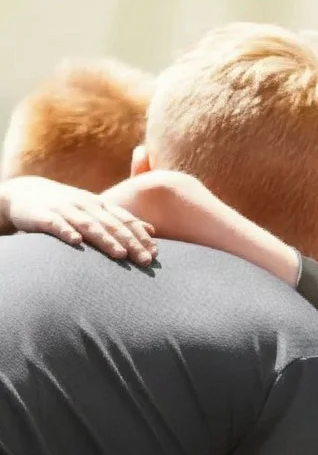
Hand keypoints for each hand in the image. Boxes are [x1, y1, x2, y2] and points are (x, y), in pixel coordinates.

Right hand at [0, 176, 155, 264]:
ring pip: (88, 225)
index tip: (156, 253)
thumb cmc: (68, 207)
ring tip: (120, 255)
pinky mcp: (43, 216)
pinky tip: (76, 242)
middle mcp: (86, 205)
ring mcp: (65, 209)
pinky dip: (66, 232)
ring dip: (105, 239)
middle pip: (112, 225)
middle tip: (146, 260)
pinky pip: (56, 224)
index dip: (141, 236)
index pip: (125, 220)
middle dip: (131, 242)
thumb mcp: (96, 210)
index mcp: (100, 206)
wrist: (24, 194)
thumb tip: (152, 231)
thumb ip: (122, 220)